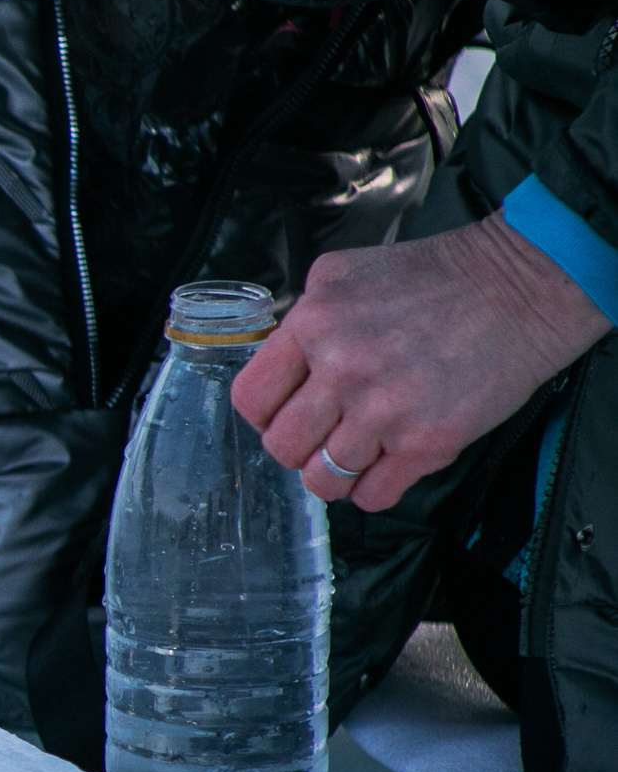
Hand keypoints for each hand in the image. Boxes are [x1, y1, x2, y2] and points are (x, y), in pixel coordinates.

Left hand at [232, 213, 611, 511]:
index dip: (263, 415)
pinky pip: (373, 496)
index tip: (281, 414)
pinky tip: (386, 465)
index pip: (251, 399)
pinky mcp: (427, 443)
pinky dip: (374, 489)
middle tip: (322, 435)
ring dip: (335, 473)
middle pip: (282, 448)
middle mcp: (342, 371)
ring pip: (323, 480)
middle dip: (298, 447)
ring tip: (356, 453)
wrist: (520, 288)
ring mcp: (384, 411)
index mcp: (312, 326)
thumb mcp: (343, 275)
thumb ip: (301, 320)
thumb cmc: (436, 278)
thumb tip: (277, 361)